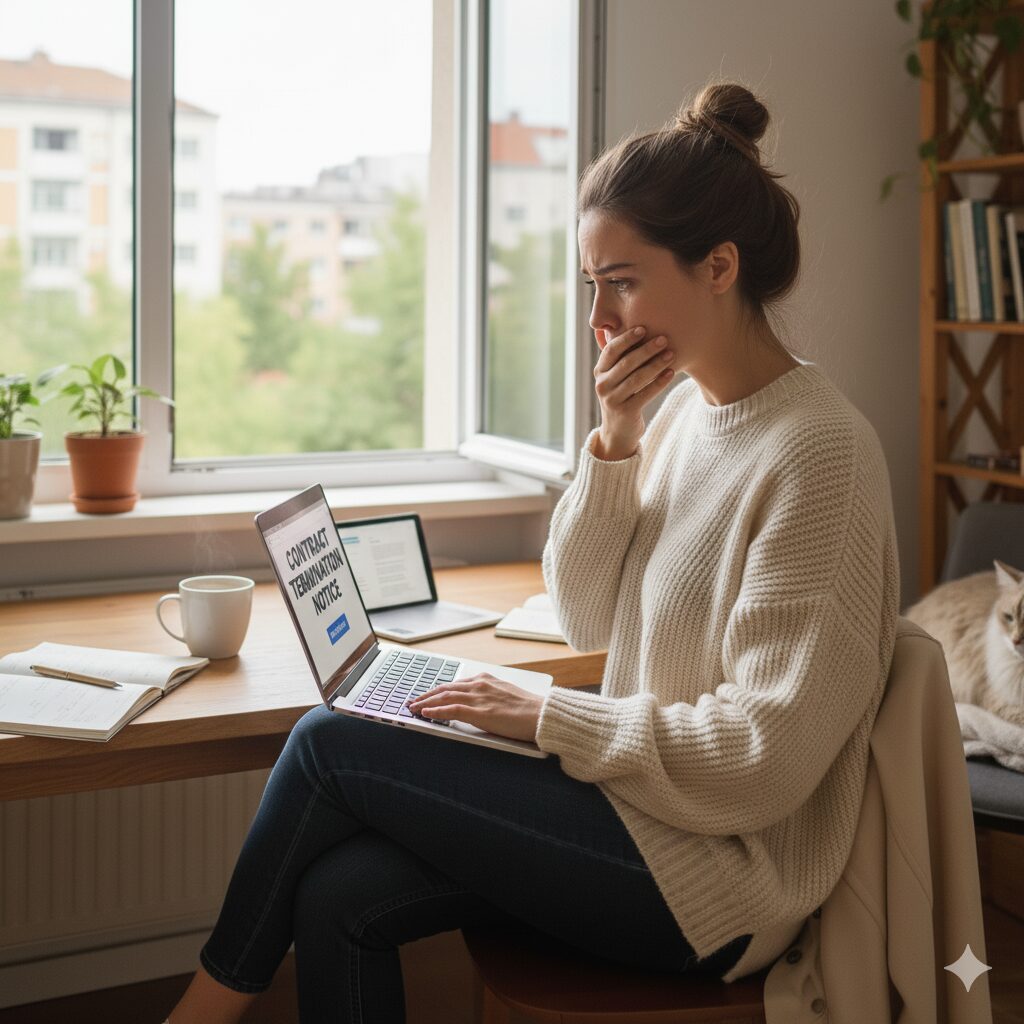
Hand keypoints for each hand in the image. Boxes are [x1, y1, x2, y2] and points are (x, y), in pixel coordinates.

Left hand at [405, 673, 543, 741]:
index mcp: (486, 680)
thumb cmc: (529, 709)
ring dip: (426, 702)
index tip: (428, 694)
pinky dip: (435, 711)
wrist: (542, 714)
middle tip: (413, 701)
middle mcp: (480, 684)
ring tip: (413, 708)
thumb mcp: (506, 696)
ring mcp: (479, 697)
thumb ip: (490, 697)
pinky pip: (451, 709)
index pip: (455, 684)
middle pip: (445, 688)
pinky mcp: (479, 712)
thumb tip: (480, 705)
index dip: (438, 690)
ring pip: (444, 697)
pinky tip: (425, 714)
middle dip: (427, 695)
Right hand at [592, 326, 674, 459]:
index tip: (643, 328)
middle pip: (626, 363)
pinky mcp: (625, 412)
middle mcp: (602, 385)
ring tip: (671, 354)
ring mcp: (612, 400)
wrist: (618, 432)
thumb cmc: (621, 396)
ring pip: (637, 378)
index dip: (626, 338)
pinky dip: (659, 383)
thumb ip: (618, 357)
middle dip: (646, 349)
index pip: (611, 350)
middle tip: (664, 339)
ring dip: (656, 365)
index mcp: (599, 372)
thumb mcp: (614, 377)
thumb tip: (629, 329)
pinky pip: (645, 394)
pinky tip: (671, 373)